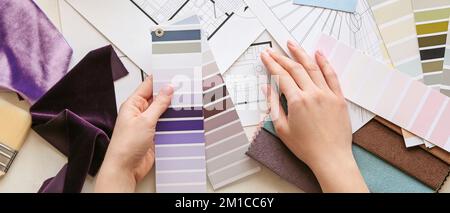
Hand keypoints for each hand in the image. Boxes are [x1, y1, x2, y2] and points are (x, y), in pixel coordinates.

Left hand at [95, 76, 173, 192]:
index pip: (148, 86)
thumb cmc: (125, 145)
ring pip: (163, 112)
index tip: (174, 75)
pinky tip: (181, 119)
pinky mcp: (154, 135)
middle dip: (170, 94)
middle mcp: (139, 113)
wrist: (125, 168)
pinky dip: (173, 122)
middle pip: (157, 98)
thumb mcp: (145, 120)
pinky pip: (166, 125)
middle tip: (184, 89)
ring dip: (173, 110)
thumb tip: (167, 89)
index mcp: (133, 104)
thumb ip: (158, 104)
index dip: (161, 79)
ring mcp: (147, 124)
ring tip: (186, 103)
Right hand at [261, 40, 367, 192]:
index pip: (281, 76)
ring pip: (312, 67)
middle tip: (273, 51)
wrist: (331, 158)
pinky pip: (332, 76)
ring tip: (292, 45)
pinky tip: (318, 54)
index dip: (271, 64)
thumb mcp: (282, 128)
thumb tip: (267, 88)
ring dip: (301, 54)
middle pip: (295, 68)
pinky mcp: (339, 98)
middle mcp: (313, 94)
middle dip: (282, 57)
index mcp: (297, 101)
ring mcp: (327, 94)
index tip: (265, 56)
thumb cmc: (306, 147)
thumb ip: (273, 106)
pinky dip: (325, 63)